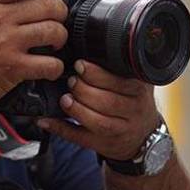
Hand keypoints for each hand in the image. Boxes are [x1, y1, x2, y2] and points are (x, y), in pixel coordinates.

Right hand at [0, 0, 68, 110]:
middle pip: (46, 4)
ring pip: (53, 31)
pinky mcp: (14, 68)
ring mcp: (7, 43)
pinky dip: (55, 66)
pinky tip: (50, 66)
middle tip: (57, 19)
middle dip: (59, 11)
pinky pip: (49, 63)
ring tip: (55, 42)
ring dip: (60, 37)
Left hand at [36, 59, 159, 160]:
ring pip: (98, 122)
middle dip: (84, 89)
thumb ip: (120, 67)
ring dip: (76, 109)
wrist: (143, 135)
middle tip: (71, 81)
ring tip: (65, 99)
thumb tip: (90, 44)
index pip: (119, 81)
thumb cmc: (132, 102)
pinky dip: (61, 129)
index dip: (96, 73)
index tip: (80, 65)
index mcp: (139, 91)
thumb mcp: (136, 82)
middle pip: (107, 102)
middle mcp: (133, 111)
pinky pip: (81, 139)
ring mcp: (120, 130)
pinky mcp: (104, 145)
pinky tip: (46, 120)